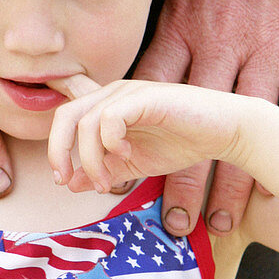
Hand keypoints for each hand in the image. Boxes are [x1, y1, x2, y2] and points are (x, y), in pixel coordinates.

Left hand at [48, 75, 244, 191]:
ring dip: (90, 159)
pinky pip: (110, 118)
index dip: (53, 144)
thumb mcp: (133, 164)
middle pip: (64, 116)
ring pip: (85, 122)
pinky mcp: (144, 97)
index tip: (61, 178)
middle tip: (67, 181)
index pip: (65, 115)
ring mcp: (127, 93)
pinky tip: (128, 155)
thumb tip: (70, 185)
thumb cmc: (181, 141)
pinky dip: (111, 143)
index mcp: (105, 106)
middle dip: (58, 152)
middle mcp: (111, 94)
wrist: (225, 130)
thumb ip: (103, 171)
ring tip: (106, 182)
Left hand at [135, 0, 278, 236]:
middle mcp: (223, 35)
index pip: (149, 89)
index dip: (133, 137)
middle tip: (170, 223)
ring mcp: (271, 39)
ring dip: (232, 177)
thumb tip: (154, 54)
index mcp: (187, 18)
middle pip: (192, 119)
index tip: (122, 175)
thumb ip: (179, 13)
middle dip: (179, 176)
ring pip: (244, 122)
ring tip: (223, 222)